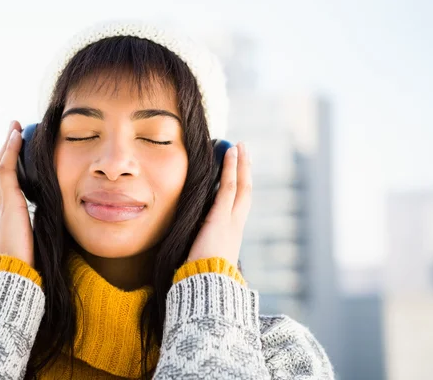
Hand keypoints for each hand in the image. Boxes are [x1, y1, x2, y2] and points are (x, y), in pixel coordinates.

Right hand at [0, 120, 34, 266]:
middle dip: (9, 149)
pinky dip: (10, 151)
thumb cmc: (29, 263)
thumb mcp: (40, 240)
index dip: (14, 164)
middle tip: (16, 130)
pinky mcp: (8, 201)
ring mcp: (4, 202)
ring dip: (8, 145)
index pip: (11, 182)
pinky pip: (6, 169)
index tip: (22, 150)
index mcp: (11, 215)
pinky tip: (17, 137)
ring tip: (15, 128)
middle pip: (3, 169)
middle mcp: (4, 206)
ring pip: (2, 166)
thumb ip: (46, 228)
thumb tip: (60, 225)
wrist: (16, 273)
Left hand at [187, 142, 251, 266]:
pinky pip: (229, 188)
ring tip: (239, 146)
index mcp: (230, 235)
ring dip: (239, 164)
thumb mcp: (200, 256)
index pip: (237, 205)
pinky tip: (229, 153)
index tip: (237, 171)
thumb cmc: (199, 277)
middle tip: (243, 151)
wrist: (206, 287)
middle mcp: (235, 226)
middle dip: (245, 170)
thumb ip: (198, 242)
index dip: (238, 186)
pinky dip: (230, 169)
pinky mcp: (222, 217)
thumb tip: (187, 236)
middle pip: (245, 191)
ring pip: (240, 185)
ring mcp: (231, 221)